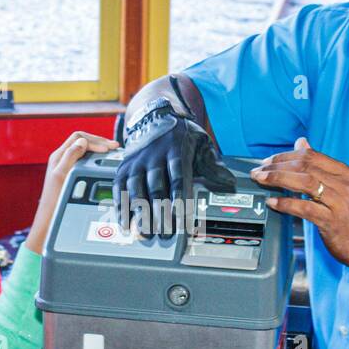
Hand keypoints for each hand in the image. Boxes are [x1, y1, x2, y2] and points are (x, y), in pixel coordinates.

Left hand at [24, 132, 119, 253]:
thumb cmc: (54, 200)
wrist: (50, 218)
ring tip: (111, 153)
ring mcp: (67, 167)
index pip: (78, 138)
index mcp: (58, 156)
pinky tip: (103, 165)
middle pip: (82, 142)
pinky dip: (96, 160)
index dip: (94, 140)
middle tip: (114, 147)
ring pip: (85, 151)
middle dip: (99, 142)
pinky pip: (85, 161)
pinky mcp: (71, 176)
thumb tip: (83, 142)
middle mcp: (62, 159)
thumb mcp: (61, 175)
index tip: (107, 148)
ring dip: (98, 150)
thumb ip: (70, 156)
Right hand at [113, 96, 233, 237]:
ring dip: (139, 212)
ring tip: (145, 231)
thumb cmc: (180, 134)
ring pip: (136, 189)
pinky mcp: (124, 168)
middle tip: (165, 232)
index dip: (179, 198)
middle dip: (160, 212)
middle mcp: (154, 156)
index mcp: (176, 150)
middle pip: (156, 187)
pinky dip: (121, 207)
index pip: (178, 176)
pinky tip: (125, 223)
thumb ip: (212, 164)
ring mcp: (137, 162)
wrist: (153, 116)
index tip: (181, 217)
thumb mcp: (200, 142)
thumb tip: (228, 181)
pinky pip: (120, 189)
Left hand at [251, 138, 348, 274]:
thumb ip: (322, 166)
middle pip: (305, 167)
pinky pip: (304, 208)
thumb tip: (302, 143)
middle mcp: (344, 185)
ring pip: (304, 183)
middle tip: (259, 170)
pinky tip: (273, 202)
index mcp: (346, 174)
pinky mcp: (331, 222)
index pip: (311, 156)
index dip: (286, 156)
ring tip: (262, 180)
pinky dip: (286, 203)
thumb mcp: (344, 187)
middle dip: (277, 166)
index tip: (270, 160)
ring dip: (278, 179)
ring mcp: (338, 203)